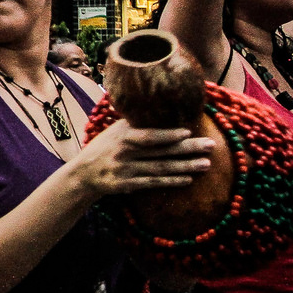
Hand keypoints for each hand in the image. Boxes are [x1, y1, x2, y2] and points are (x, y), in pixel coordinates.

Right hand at [65, 120, 211, 200]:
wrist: (82, 174)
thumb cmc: (103, 147)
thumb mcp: (114, 131)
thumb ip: (134, 122)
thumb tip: (160, 107)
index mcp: (122, 136)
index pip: (148, 135)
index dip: (167, 134)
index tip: (188, 130)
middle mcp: (124, 154)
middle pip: (160, 151)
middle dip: (188, 148)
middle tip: (211, 145)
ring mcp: (125, 170)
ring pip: (160, 168)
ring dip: (185, 167)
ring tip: (206, 164)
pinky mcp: (126, 185)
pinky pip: (152, 183)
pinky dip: (171, 182)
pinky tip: (187, 179)